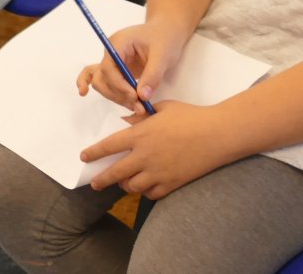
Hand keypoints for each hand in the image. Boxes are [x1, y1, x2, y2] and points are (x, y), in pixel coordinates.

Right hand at [75, 22, 180, 113]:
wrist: (166, 32)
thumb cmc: (164, 39)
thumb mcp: (163, 55)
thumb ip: (153, 75)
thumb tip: (142, 97)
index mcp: (118, 44)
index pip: (109, 68)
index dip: (119, 85)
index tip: (135, 97)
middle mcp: (109, 52)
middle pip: (102, 77)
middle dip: (118, 94)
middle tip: (139, 107)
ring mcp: (110, 60)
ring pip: (101, 82)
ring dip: (115, 96)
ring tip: (137, 107)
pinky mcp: (114, 68)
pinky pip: (97, 76)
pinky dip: (88, 83)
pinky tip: (83, 93)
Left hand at [82, 101, 235, 198]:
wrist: (218, 135)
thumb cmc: (191, 116)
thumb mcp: (163, 109)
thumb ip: (142, 116)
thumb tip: (129, 120)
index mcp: (140, 135)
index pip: (109, 146)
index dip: (94, 153)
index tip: (84, 157)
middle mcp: (145, 156)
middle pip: (115, 173)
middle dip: (102, 179)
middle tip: (95, 183)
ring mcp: (159, 172)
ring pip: (132, 186)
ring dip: (125, 185)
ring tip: (123, 182)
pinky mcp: (173, 183)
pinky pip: (152, 194)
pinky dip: (146, 191)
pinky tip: (145, 186)